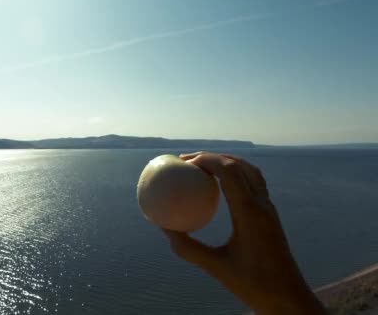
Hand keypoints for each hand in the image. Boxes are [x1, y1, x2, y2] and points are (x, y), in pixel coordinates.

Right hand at [163, 152, 325, 313]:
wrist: (289, 297)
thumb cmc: (254, 284)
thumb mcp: (215, 267)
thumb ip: (189, 248)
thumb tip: (165, 229)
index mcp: (250, 213)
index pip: (229, 172)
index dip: (206, 160)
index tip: (184, 162)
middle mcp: (262, 204)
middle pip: (239, 165)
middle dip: (212, 157)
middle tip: (187, 162)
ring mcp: (268, 208)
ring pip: (249, 171)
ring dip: (226, 162)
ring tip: (202, 167)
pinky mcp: (270, 214)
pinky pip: (253, 183)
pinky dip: (235, 175)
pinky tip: (220, 186)